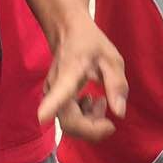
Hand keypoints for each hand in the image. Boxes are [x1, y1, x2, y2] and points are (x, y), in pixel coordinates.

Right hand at [37, 15, 127, 141]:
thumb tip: (120, 113)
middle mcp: (55, 88)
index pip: (59, 92)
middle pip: (69, 122)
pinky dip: (85, 119)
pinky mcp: (55, 101)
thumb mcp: (111, 59)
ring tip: (102, 102)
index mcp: (69, 73)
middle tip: (110, 122)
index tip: (42, 117)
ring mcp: (53, 96)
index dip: (51, 106)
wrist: (69, 32)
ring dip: (91, 124)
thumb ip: (116, 85)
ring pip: (70, 125)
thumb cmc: (90, 44)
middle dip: (93, 129)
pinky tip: (93, 102)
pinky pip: (70, 120)